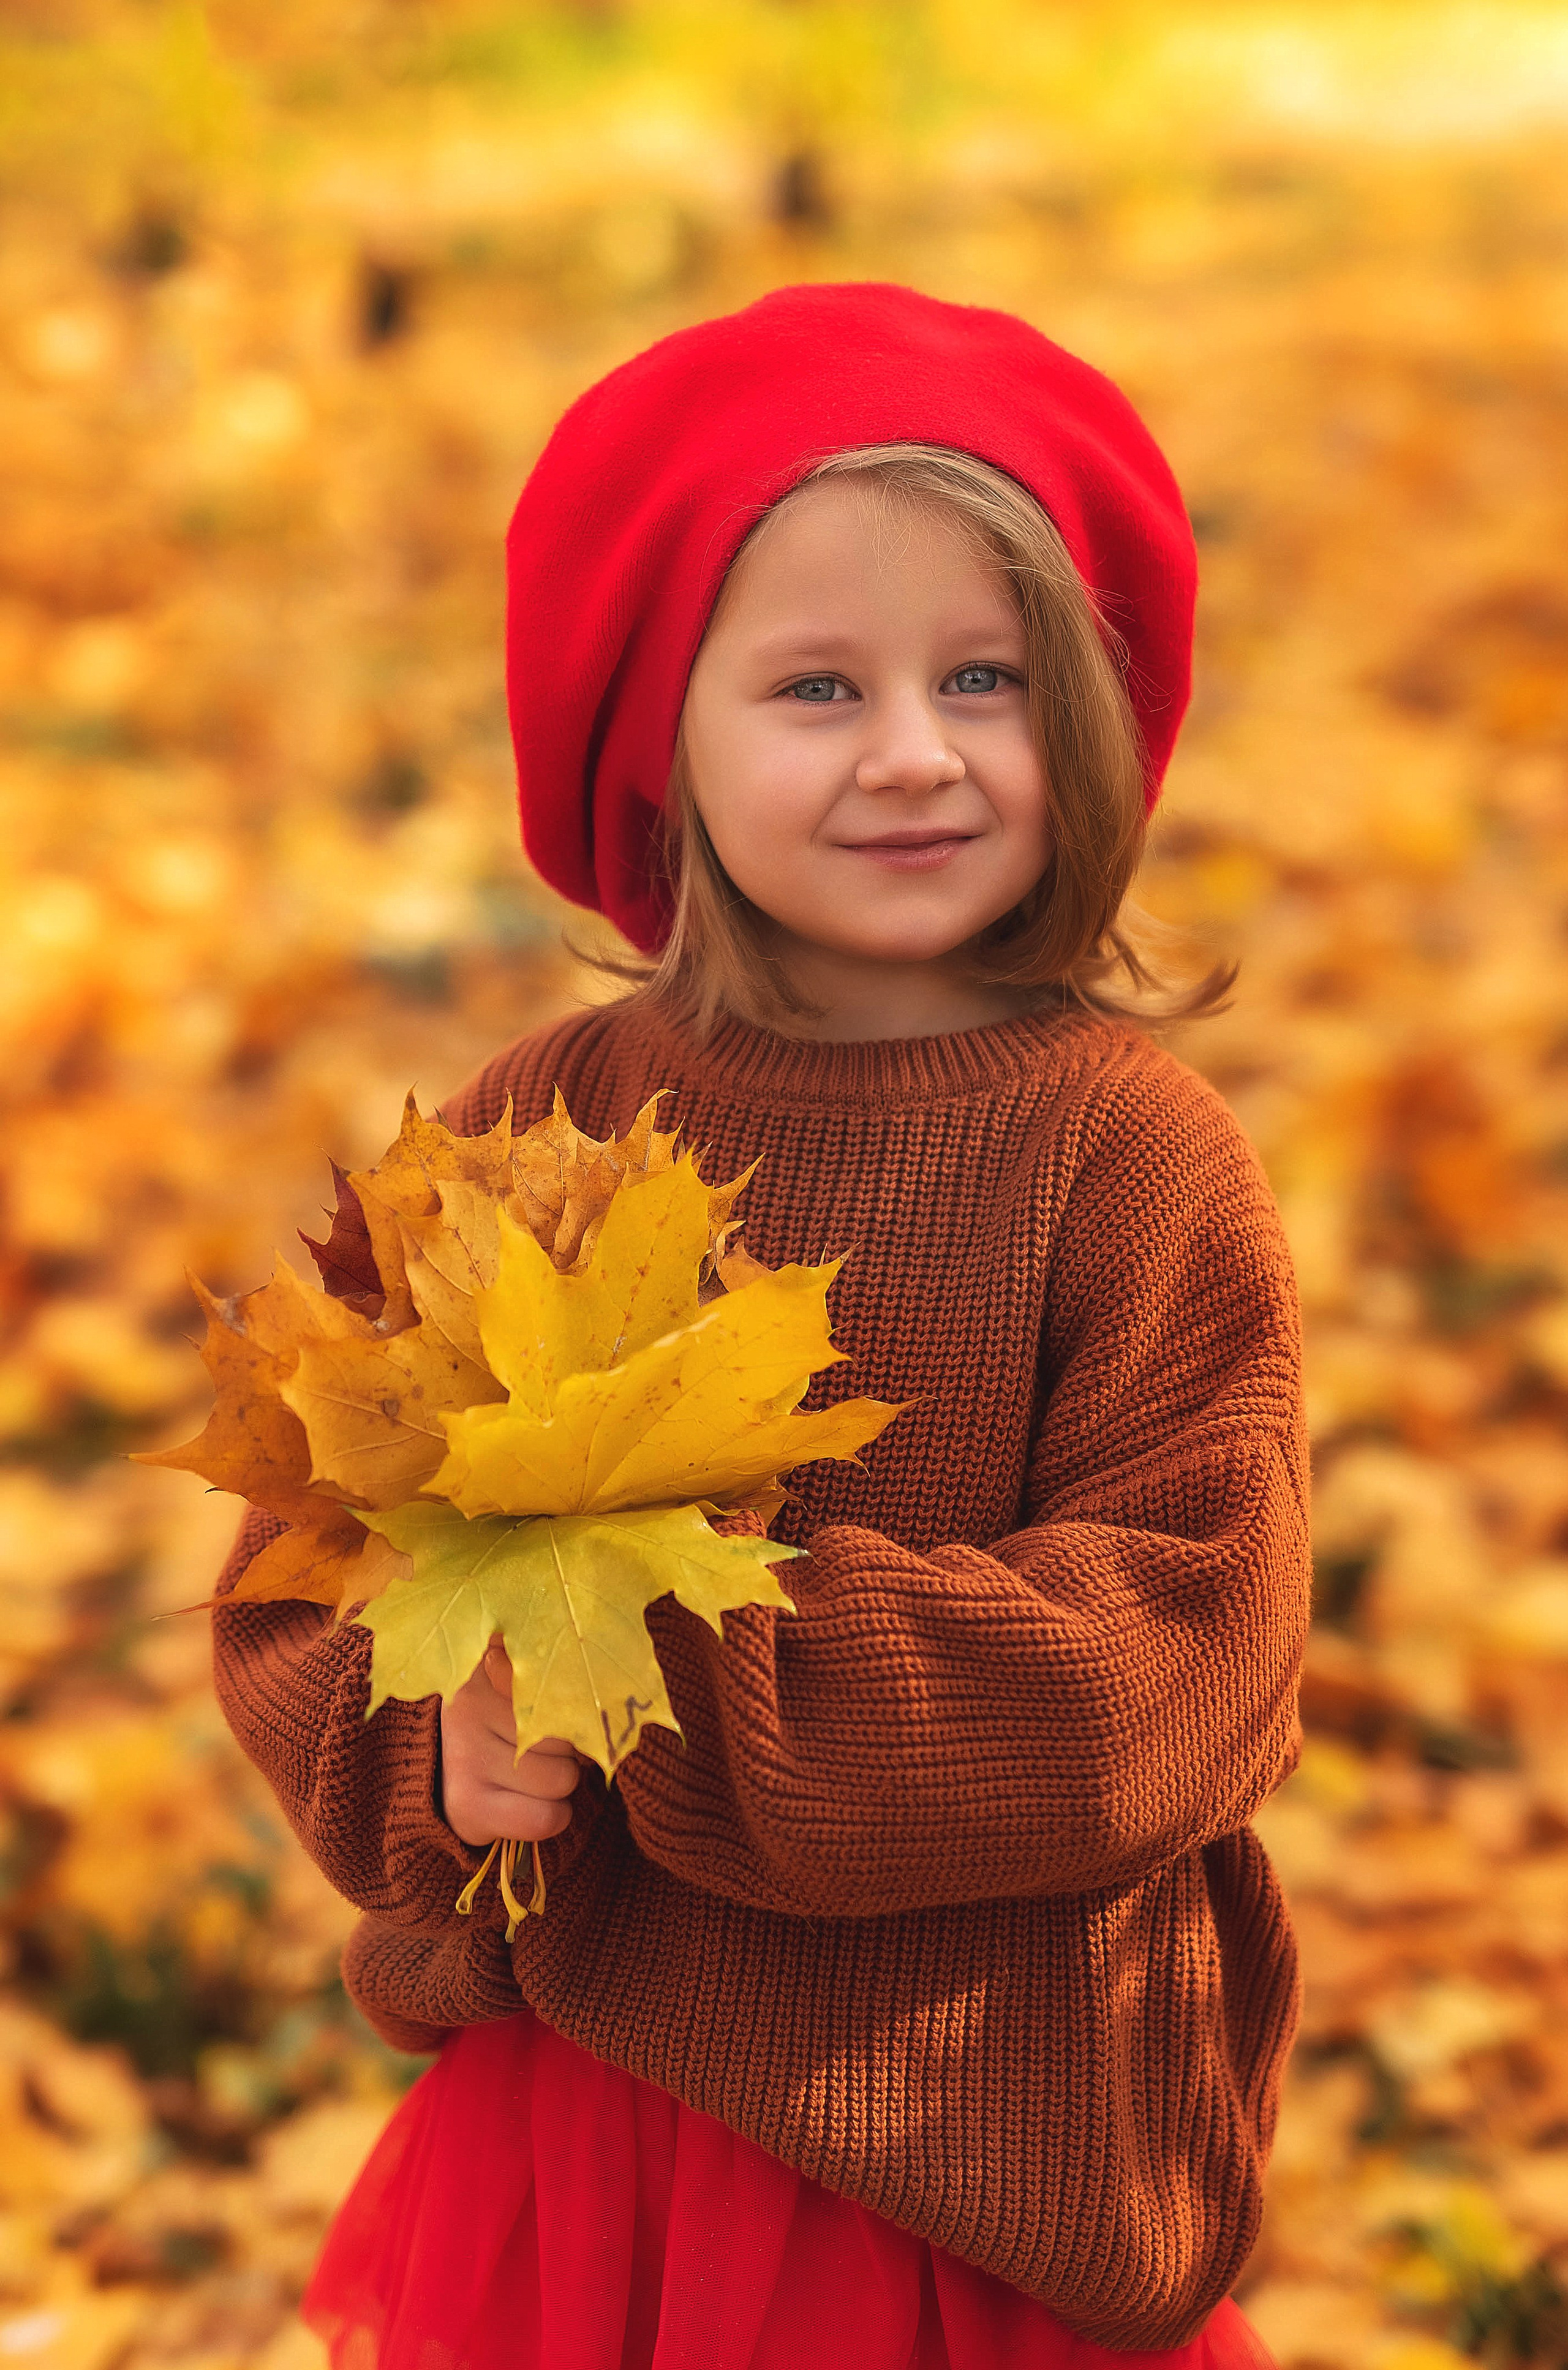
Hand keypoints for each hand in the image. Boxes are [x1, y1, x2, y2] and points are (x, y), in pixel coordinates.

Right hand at [439, 1639, 581, 1845]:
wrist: (442, 1775)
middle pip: (570, 1734)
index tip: (564, 1709)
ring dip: (560, 1784)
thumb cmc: (501, 1723)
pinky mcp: (468, 1805)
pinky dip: (551, 1815)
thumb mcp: (523, 1687)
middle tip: (539, 1749)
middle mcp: (471, 1704)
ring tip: (531, 1775)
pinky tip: (530, 1804)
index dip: (575, 1703)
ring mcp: (466, 1756)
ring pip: (564, 1778)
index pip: (563, 1680)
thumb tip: (593, 1674)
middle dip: (568, 1749)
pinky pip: (546, 1817)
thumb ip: (553, 1675)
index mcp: (490, 1662)